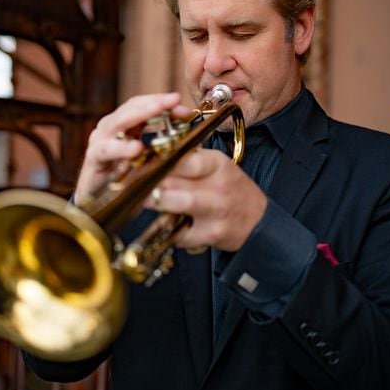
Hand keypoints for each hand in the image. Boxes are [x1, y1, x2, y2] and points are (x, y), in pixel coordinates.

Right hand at [74, 92, 190, 206]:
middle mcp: (110, 129)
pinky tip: (137, 148)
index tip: (180, 102)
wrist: (102, 206)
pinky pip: (106, 150)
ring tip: (158, 109)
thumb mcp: (149, 161)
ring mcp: (100, 142)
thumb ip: (164, 145)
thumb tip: (190, 133)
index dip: (161, 101)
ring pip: (117, 122)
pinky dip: (121, 147)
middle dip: (154, 102)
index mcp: (124, 126)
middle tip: (173, 100)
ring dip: (138, 115)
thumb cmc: (127, 181)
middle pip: (131, 108)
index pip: (142, 105)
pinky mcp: (93, 159)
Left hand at [147, 148, 267, 251]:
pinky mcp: (212, 233)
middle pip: (173, 180)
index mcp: (217, 164)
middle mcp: (218, 185)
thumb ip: (190, 161)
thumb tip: (153, 155)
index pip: (183, 158)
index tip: (139, 163)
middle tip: (131, 183)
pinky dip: (169, 231)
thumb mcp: (218, 167)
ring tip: (141, 200)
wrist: (259, 221)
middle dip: (148, 182)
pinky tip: (168, 226)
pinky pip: (180, 232)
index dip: (157, 161)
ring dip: (154, 202)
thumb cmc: (232, 190)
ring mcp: (215, 210)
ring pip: (174, 203)